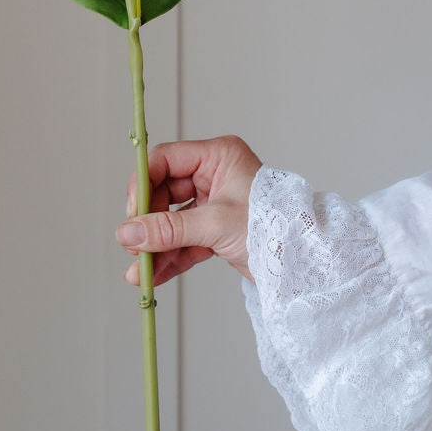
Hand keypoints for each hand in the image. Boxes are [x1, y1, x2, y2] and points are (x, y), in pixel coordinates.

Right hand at [115, 135, 261, 287]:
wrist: (305, 263)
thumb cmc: (273, 228)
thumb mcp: (215, 225)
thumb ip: (168, 229)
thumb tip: (126, 234)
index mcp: (218, 156)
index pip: (165, 160)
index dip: (144, 185)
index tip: (132, 214)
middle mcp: (214, 173)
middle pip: (164, 192)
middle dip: (148, 223)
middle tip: (133, 246)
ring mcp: (214, 202)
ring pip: (173, 220)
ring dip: (156, 246)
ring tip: (139, 271)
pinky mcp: (217, 228)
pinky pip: (185, 239)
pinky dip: (171, 257)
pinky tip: (155, 275)